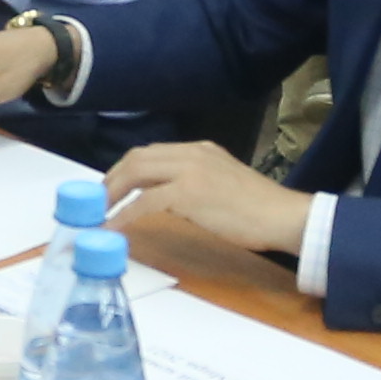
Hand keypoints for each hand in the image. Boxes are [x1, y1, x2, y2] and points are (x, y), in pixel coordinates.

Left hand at [101, 139, 302, 259]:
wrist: (283, 216)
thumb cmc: (259, 209)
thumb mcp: (224, 182)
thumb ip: (197, 181)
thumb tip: (168, 197)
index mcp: (200, 150)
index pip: (150, 153)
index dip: (124, 170)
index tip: (111, 190)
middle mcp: (191, 154)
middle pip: (136, 159)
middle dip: (111, 180)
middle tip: (97, 204)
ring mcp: (189, 171)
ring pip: (136, 174)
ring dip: (111, 195)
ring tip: (98, 215)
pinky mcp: (188, 194)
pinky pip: (144, 202)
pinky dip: (124, 215)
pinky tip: (114, 229)